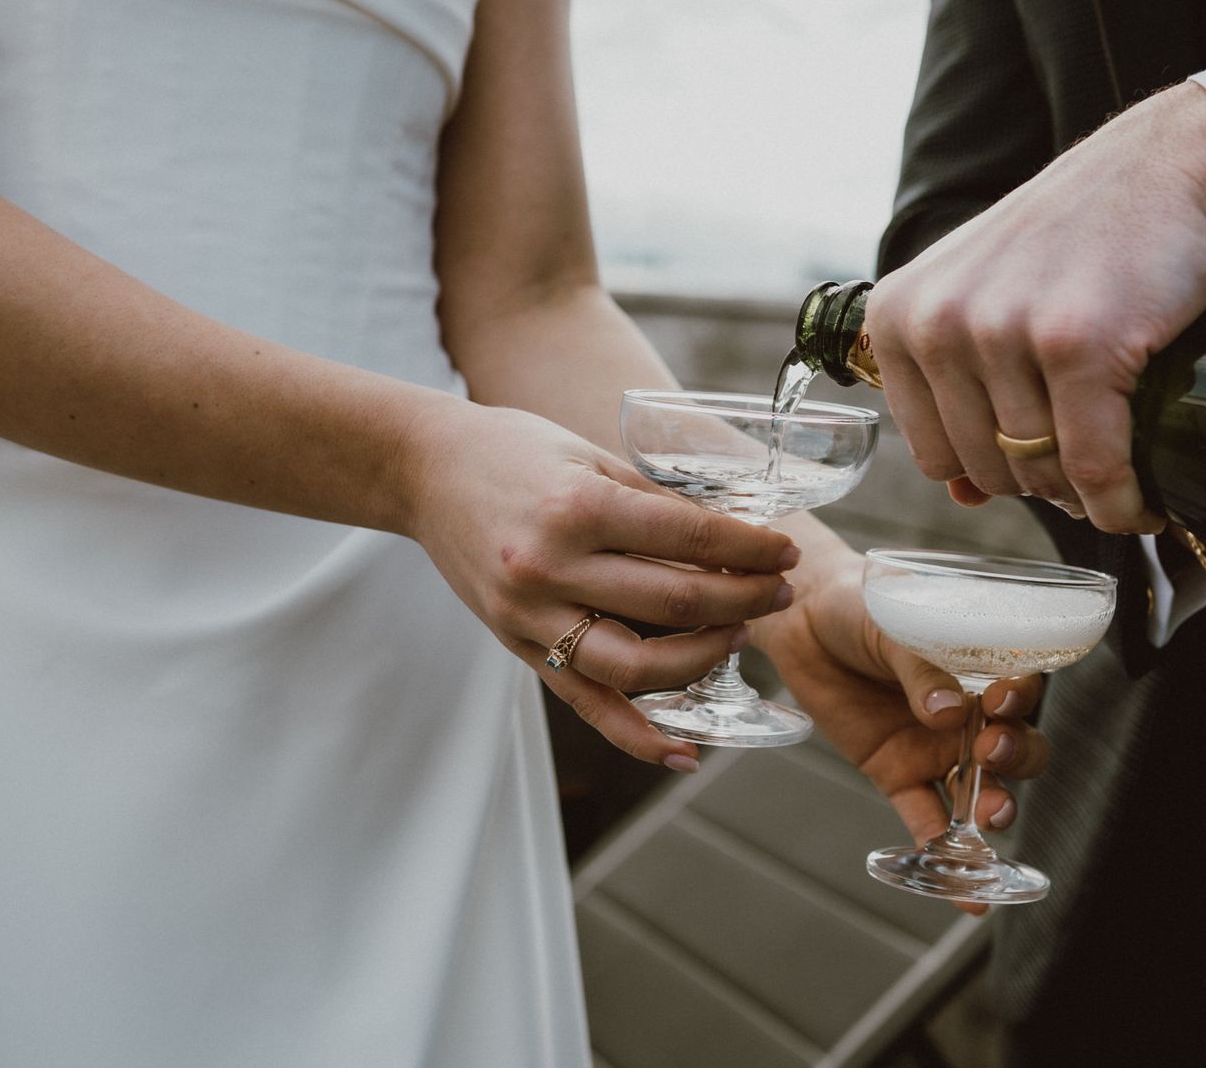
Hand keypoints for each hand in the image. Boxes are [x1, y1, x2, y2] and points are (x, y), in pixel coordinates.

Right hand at [406, 401, 800, 767]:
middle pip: (673, 602)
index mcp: (578, 506)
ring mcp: (530, 615)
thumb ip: (653, 502)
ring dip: (701, 659)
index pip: (688, 538)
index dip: (748, 549)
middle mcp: (552, 567)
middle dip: (741, 600)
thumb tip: (730, 537)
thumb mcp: (589, 456)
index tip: (783, 553)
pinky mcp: (517, 646)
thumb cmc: (512, 451)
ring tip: (736, 638)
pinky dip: (636, 737)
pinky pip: (584, 703)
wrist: (422, 471)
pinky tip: (685, 753)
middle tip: (777, 592)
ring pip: (635, 665)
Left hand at [758, 546, 1048, 911]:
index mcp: (979, 665)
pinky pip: (928, 820)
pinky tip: (967, 896)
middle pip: (1016, 749)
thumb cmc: (858, 606)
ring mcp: (936, 747)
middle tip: (989, 750)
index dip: (1021, 700)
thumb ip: (917, 665)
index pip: (1021, 690)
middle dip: (1015, 757)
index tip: (1000, 698)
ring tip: (993, 816)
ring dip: (994, 807)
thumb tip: (944, 711)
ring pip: (981, 790)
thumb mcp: (889, 625)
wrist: (801, 618)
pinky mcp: (899, 773)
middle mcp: (968, 712)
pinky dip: (943, 853)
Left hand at [866, 81, 1205, 532]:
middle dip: (1044, 481)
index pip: (934, 456)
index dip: (992, 472)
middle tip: (1092, 465)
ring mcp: (1003, 331)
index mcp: (899, 316)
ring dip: (1089, 494)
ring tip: (1121, 474)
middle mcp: (937, 323)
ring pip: (1039, 472)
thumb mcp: (988, 297)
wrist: (1166, 165)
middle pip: (985, 470)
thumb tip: (963, 499)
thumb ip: (958, 387)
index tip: (1040, 460)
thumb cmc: (1078, 237)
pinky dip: (1121, 501)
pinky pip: (1091, 465)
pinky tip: (1141, 501)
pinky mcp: (1075, 343)